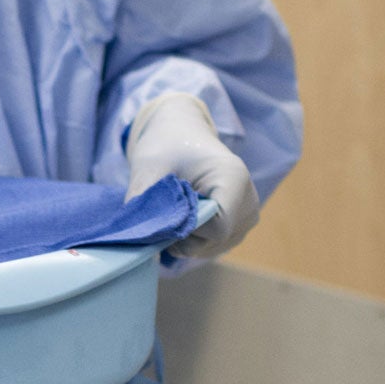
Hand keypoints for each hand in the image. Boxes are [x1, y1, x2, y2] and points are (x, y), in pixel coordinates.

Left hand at [125, 94, 260, 258]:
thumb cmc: (165, 147)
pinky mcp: (240, 224)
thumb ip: (141, 201)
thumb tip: (135, 238)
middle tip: (161, 215)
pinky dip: (193, 240)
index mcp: (233, 179)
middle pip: (215, 241)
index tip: (164, 215)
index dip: (186, 230)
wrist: (182, 136)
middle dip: (182, 238)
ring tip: (172, 212)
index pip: (217, 229)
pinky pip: (214, 246)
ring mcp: (248, 214)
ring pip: (213, 247)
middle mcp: (249, 200)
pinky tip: (181, 219)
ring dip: (185, 240)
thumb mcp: (147, 168)